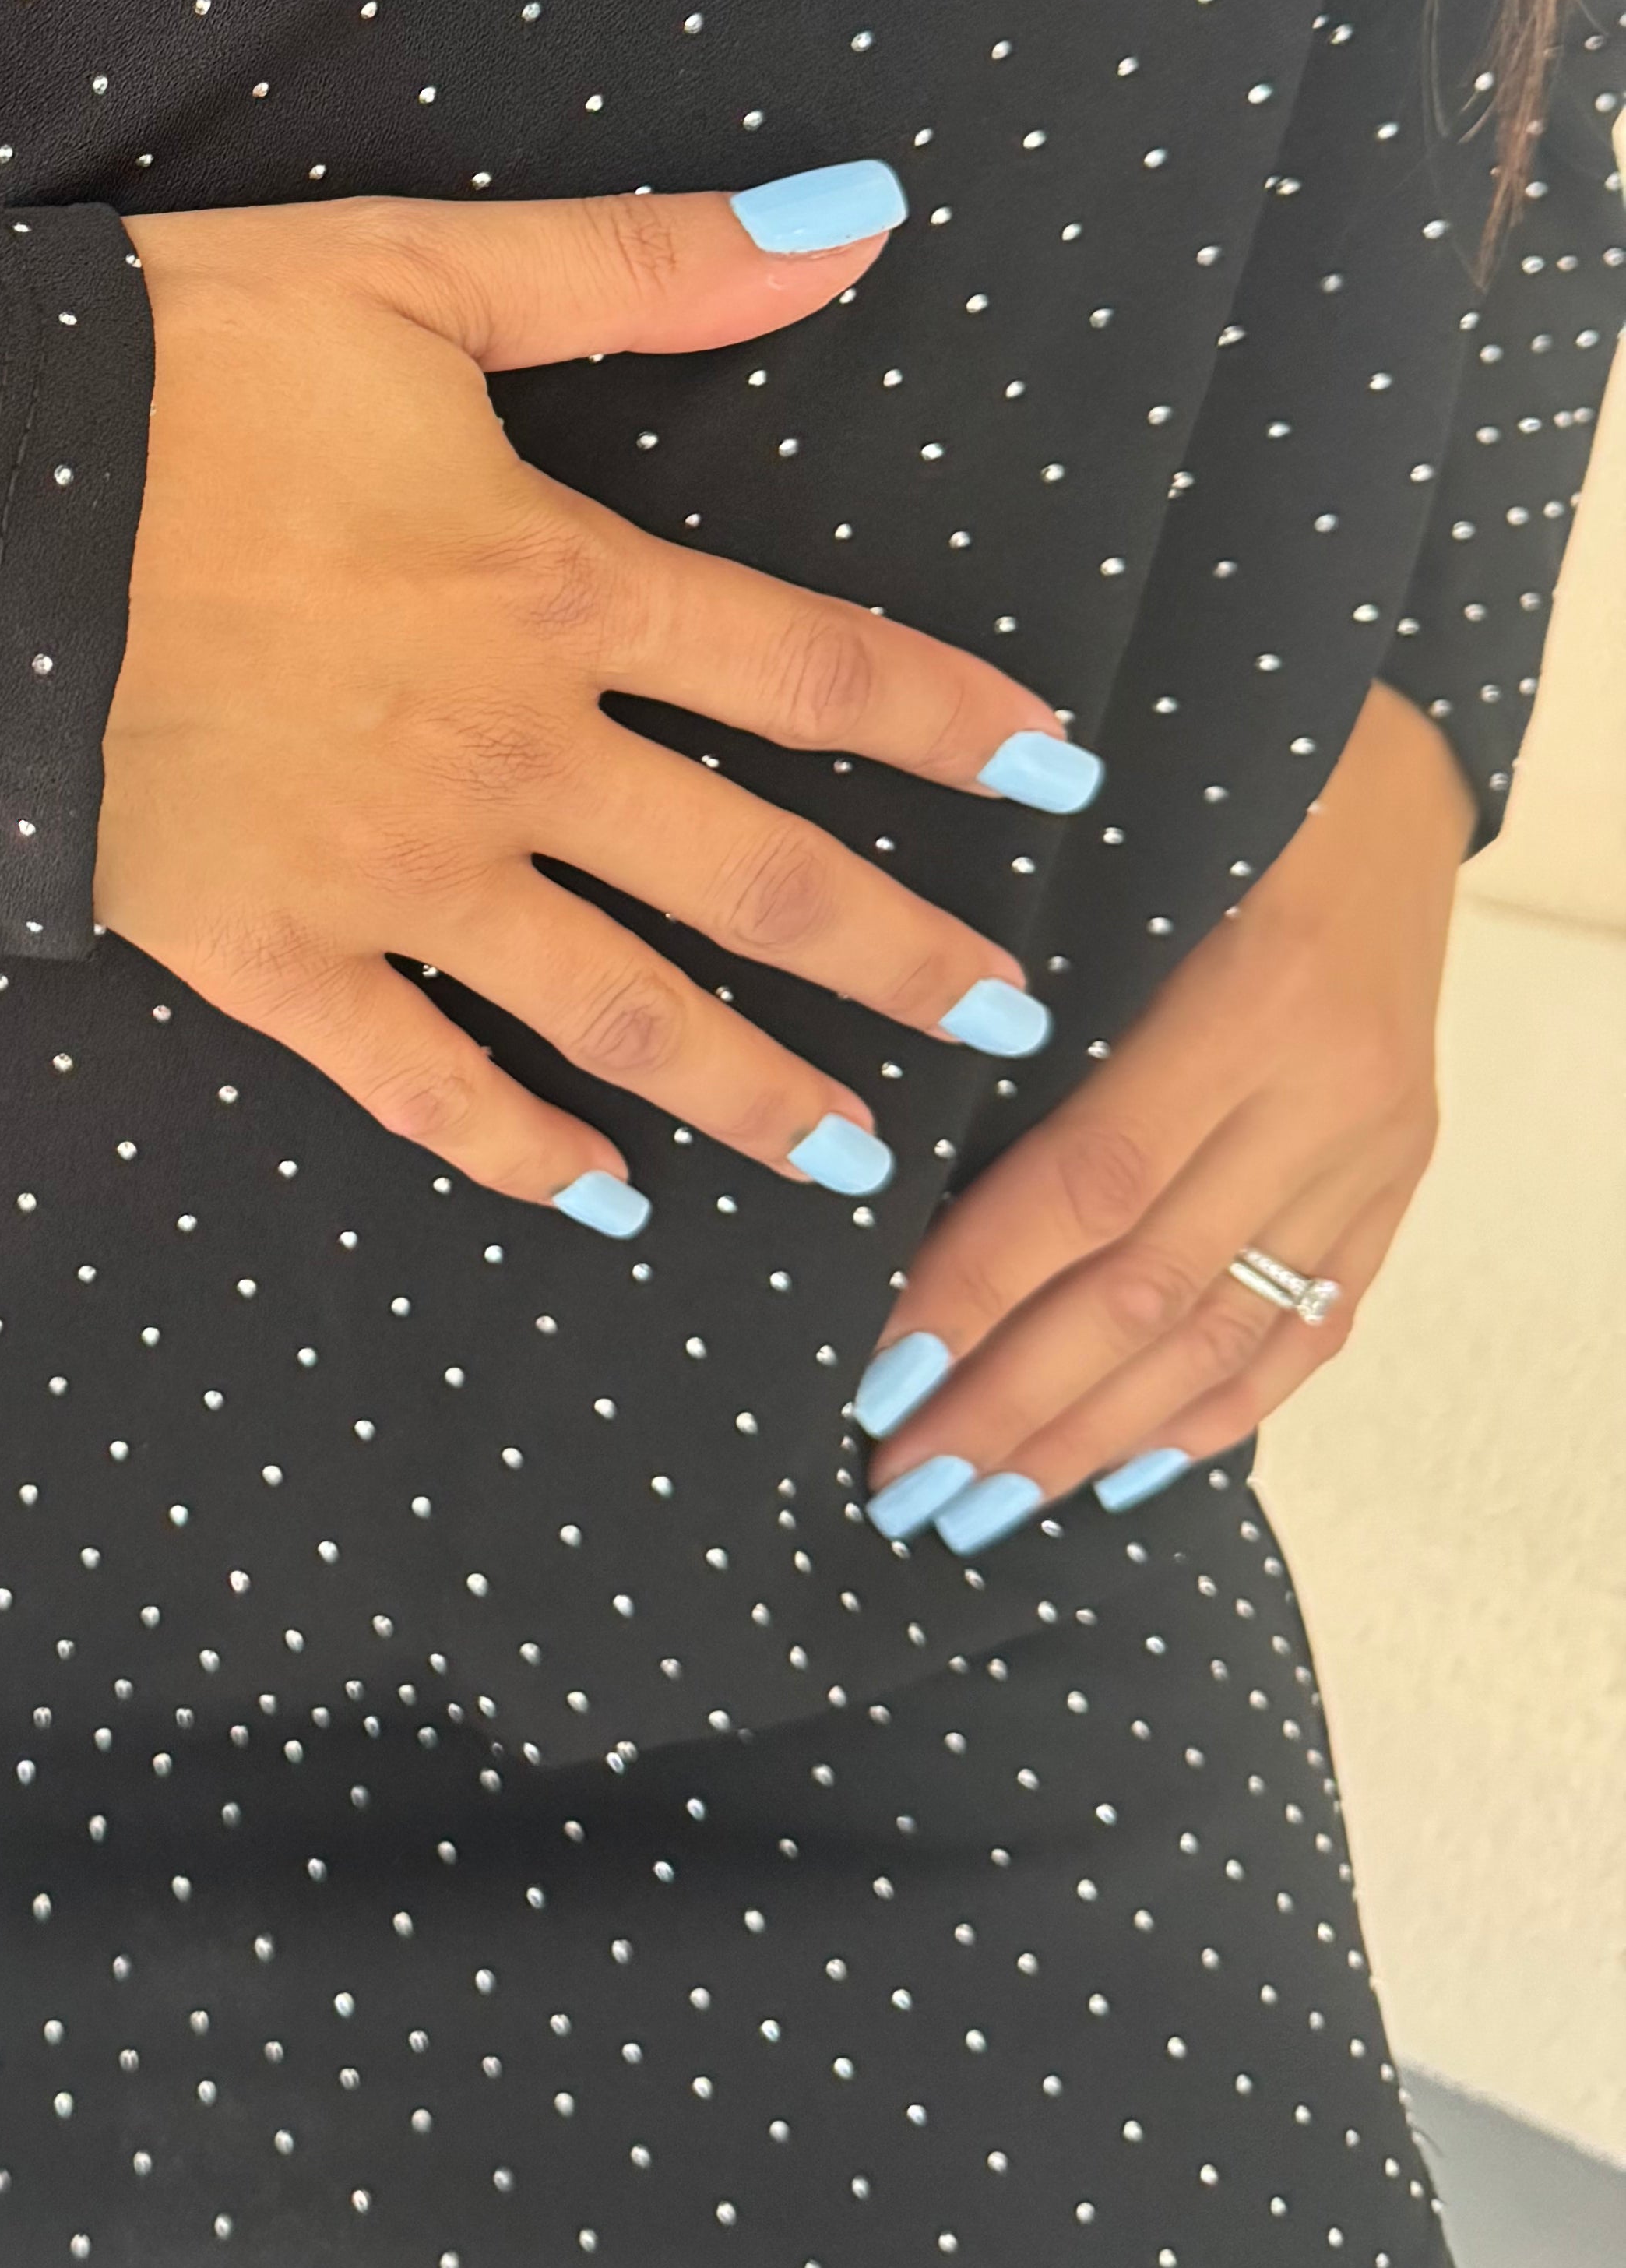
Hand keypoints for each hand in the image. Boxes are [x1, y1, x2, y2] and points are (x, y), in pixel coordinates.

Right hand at [92, 166, 1105, 1229]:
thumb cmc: (169, 378)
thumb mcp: (409, 275)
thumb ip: (638, 266)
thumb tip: (858, 221)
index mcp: (556, 589)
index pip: (810, 670)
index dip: (952, 723)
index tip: (1072, 779)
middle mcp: (508, 757)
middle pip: (749, 876)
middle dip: (894, 954)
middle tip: (1008, 1018)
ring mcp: (391, 875)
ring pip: (616, 1009)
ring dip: (749, 1088)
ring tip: (853, 1157)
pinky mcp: (270, 952)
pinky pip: (419, 1078)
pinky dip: (513, 1149)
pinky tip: (596, 1199)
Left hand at [848, 675, 1476, 1548]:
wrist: (1383, 758)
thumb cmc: (1205, 782)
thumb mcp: (1111, 846)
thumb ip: (1020, 979)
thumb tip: (867, 1132)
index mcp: (1252, 994)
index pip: (1092, 1184)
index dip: (977, 1291)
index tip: (870, 1377)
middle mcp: (1332, 1086)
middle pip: (1153, 1287)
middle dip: (1013, 1403)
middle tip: (897, 1482)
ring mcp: (1378, 1143)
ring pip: (1228, 1330)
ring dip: (1092, 1436)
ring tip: (979, 1509)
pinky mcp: (1400, 1174)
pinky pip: (1313, 1323)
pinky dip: (1217, 1411)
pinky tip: (1125, 1471)